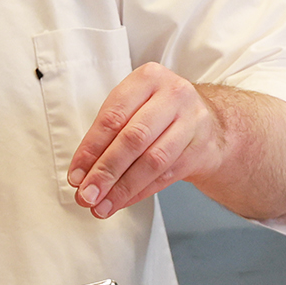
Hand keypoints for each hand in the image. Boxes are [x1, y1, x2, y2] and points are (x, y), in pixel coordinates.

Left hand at [67, 64, 229, 219]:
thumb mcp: (134, 108)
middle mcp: (174, 95)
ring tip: (103, 206)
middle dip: (106, 171)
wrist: (209, 123)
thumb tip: (82, 175)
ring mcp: (192, 121)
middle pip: (134, 138)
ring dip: (123, 188)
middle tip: (87, 195)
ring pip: (153, 160)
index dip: (91, 149)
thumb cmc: (160, 114)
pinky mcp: (201, 148)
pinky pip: (166, 175)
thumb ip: (107, 136)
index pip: (113, 116)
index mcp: (148, 78)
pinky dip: (140, 192)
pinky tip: (123, 201)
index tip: (76, 175)